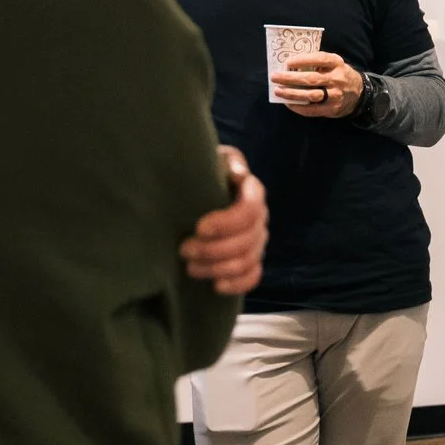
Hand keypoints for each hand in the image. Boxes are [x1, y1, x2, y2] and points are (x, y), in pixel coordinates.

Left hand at [182, 146, 267, 295]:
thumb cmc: (201, 172)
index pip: (250, 210)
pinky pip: (253, 276)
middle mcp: (260, 217)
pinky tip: (216, 285)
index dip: (227, 223)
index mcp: (252, 191)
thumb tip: (239, 174)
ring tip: (190, 267)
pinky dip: (237, 284)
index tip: (199, 228)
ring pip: (247, 261)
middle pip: (247, 240)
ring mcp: (258, 240)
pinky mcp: (252, 259)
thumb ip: (225, 162)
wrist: (195, 189)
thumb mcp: (210, 159)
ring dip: (218, 268)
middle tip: (184, 250)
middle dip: (214, 250)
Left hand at [273, 51, 363, 118]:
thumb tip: (290, 65)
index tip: (287, 62)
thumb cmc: (339, 74)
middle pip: (311, 79)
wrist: (359, 94)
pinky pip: (312, 110)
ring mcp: (335, 95)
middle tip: (275, 77)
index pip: (319, 59)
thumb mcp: (334, 64)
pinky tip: (288, 103)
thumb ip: (317, 62)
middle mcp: (337, 78)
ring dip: (291, 93)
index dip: (303, 60)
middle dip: (290, 78)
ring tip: (278, 91)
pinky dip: (298, 107)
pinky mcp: (332, 109)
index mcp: (336, 63)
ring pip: (310, 95)